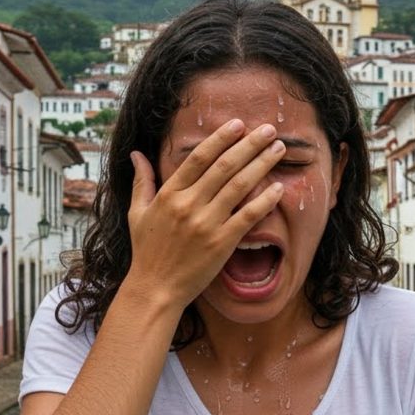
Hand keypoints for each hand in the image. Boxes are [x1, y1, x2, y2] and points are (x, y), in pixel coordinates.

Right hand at [125, 119, 285, 309]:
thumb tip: (136, 154)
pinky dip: (264, 201)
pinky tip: (278, 188)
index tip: (238, 125)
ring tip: (278, 149)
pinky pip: (247, 216)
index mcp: (169, 194)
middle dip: (249, 145)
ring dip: (261, 164)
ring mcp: (206, 224)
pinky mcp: (221, 243)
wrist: (155, 289)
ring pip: (239, 186)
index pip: (199, 158)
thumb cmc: (146, 251)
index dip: (221, 138)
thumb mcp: (137, 212)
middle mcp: (188, 205)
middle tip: (268, 129)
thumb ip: (141, 181)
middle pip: (224, 166)